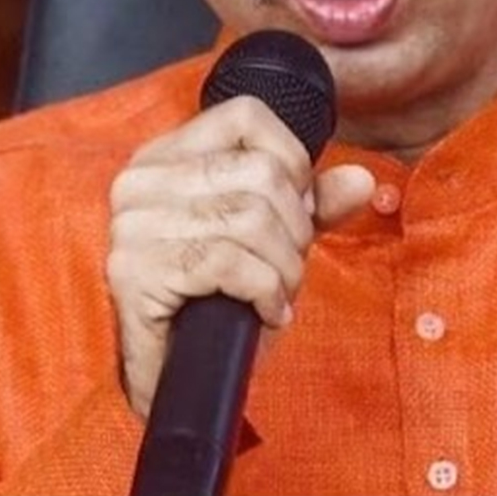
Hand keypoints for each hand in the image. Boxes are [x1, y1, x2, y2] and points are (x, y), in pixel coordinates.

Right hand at [107, 95, 373, 416]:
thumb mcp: (270, 237)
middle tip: (286, 265)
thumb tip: (361, 179)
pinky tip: (265, 311)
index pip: (247, 116)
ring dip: (285, 266)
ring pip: (253, 218)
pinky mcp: (136, 271)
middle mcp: (143, 180)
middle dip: (295, 226)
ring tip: (277, 292)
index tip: (297, 207)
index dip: (292, 160)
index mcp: (168, 154)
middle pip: (261, 172)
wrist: (175, 379)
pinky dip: (266, 292)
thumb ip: (313, 202)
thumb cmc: (217, 299)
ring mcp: (135, 224)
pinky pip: (232, 263)